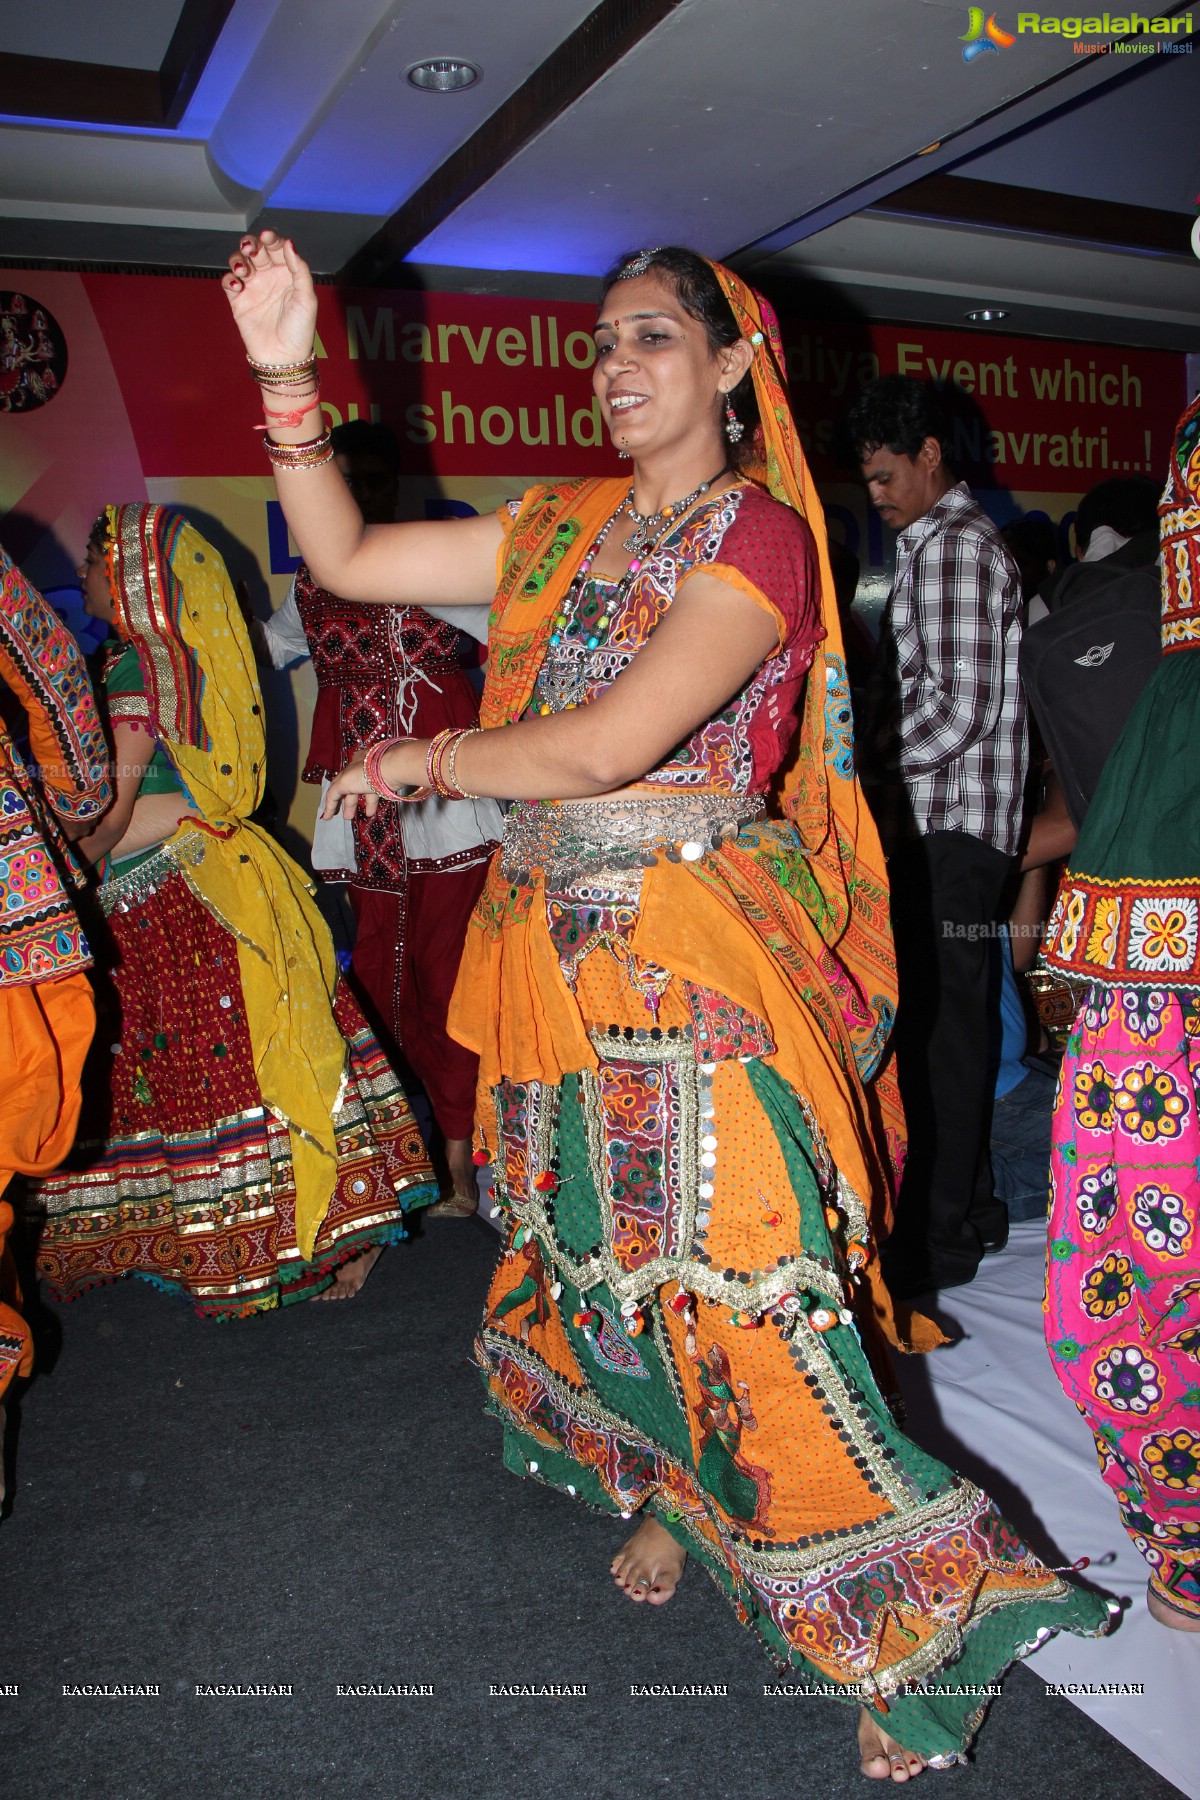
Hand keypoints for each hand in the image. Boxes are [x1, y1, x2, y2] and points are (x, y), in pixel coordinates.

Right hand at [222, 229, 317, 365]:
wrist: (283, 357)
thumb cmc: (300, 330)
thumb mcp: (307, 299)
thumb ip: (299, 270)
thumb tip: (289, 243)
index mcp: (287, 273)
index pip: (277, 247)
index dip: (271, 238)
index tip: (267, 237)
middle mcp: (269, 277)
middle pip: (256, 250)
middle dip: (251, 244)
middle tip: (251, 249)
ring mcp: (252, 287)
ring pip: (239, 261)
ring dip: (238, 259)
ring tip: (243, 269)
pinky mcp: (238, 301)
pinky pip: (229, 282)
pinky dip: (229, 279)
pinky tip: (237, 285)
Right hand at [322, 751, 378, 821]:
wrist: (392, 769)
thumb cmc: (365, 773)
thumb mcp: (344, 782)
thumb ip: (334, 793)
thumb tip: (329, 804)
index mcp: (349, 766)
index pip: (337, 784)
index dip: (332, 799)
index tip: (328, 813)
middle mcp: (360, 770)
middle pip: (349, 788)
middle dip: (345, 804)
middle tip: (345, 817)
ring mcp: (373, 776)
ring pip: (361, 792)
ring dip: (356, 805)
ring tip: (353, 817)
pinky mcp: (384, 783)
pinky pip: (374, 795)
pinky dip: (370, 804)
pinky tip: (370, 813)